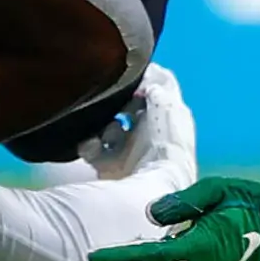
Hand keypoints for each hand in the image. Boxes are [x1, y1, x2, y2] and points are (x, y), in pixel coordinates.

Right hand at [77, 65, 196, 185]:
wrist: (155, 186)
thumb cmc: (166, 142)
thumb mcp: (168, 104)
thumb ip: (157, 85)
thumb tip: (143, 80)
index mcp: (170, 115)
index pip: (158, 87)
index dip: (143, 77)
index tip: (127, 74)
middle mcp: (151, 131)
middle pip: (129, 105)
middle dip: (117, 101)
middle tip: (112, 101)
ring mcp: (130, 149)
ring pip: (109, 125)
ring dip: (103, 124)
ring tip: (106, 130)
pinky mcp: (112, 166)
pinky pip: (93, 148)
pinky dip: (89, 145)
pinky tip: (93, 146)